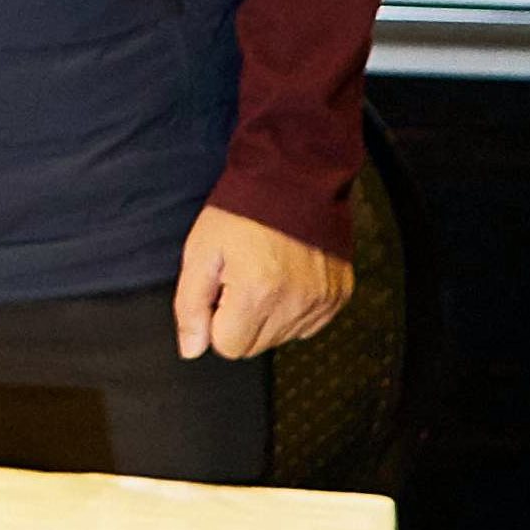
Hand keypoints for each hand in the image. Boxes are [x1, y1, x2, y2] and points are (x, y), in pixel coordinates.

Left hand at [176, 203, 351, 359]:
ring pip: (282, 338)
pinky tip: (285, 278)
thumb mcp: (200, 252)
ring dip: (267, 315)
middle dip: (239, 320)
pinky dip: (293, 309)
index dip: (216, 320)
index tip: (219, 290)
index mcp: (257, 294)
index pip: (229, 347)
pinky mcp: (339, 296)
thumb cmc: (241, 212)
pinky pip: (309, 325)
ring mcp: (322, 301)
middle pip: (256, 346)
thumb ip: (191, 306)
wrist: (293, 179)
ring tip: (263, 272)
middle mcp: (295, 303)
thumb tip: (191, 350)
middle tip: (238, 278)